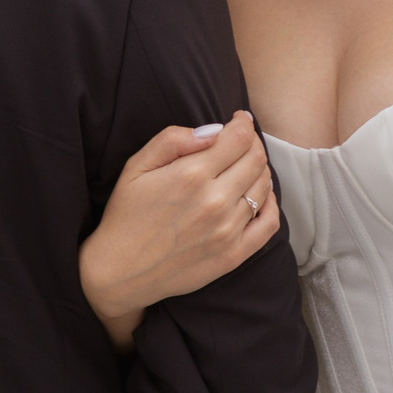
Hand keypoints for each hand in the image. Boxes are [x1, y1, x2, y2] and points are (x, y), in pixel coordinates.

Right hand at [79, 112, 280, 349]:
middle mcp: (215, 201)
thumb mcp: (136, 167)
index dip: (243, 123)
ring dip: (259, 170)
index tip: (238, 120)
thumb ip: (173, 140)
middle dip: (252, 143)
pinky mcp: (233, 255)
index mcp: (191, 175)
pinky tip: (259, 196)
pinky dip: (271, 204)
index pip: (239, 138)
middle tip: (240, 142)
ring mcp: (228, 230)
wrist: (121, 272)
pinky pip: (269, 223)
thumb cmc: (126, 216)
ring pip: (264, 187)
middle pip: (256, 159)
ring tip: (244, 166)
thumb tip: (213, 130)